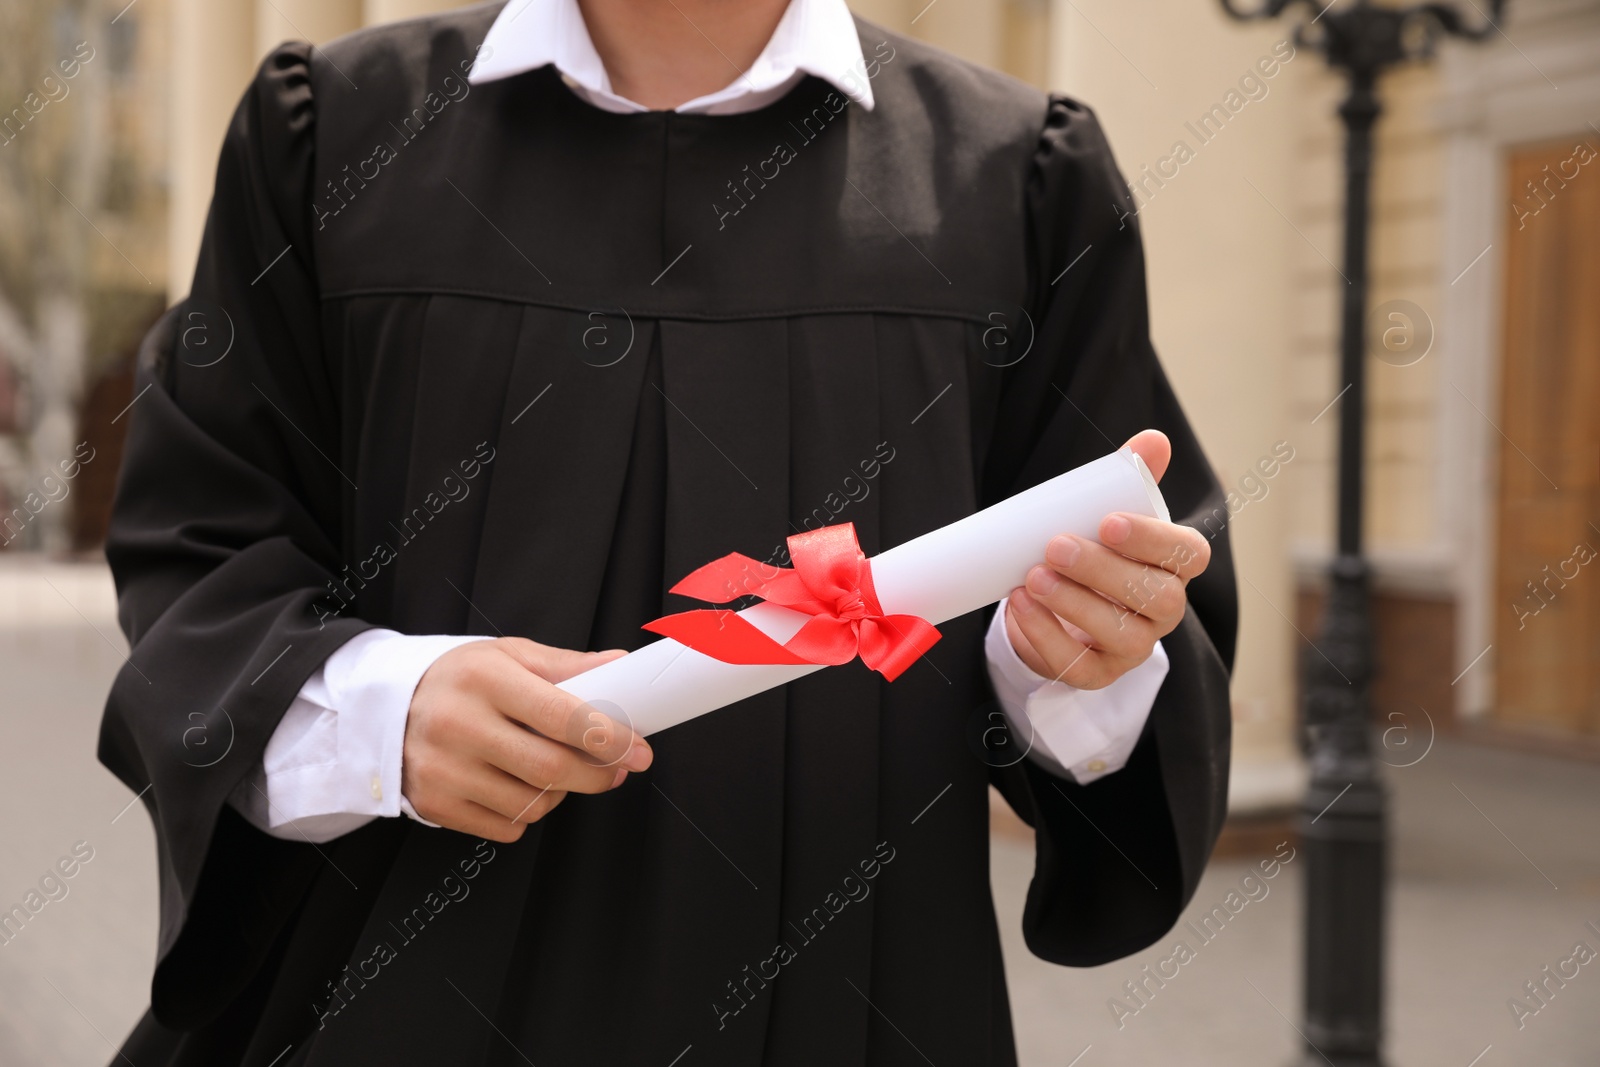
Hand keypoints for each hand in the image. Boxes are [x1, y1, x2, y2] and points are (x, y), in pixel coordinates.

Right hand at [402, 638, 651, 841]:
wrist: (383, 710)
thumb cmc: (460, 681)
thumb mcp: (509, 657)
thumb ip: (567, 666)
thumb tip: (620, 666)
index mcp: (484, 680)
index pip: (562, 716)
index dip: (611, 738)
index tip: (640, 751)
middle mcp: (459, 725)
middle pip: (551, 768)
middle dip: (598, 775)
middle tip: (617, 770)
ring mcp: (444, 770)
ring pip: (532, 803)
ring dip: (560, 793)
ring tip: (554, 770)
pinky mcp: (435, 805)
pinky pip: (507, 827)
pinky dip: (527, 813)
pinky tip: (518, 785)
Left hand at [1005, 429, 1210, 689]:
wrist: (1059, 604)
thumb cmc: (1093, 551)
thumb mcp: (1109, 512)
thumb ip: (1130, 477)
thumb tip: (1154, 440)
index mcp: (1174, 566)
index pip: (1187, 555)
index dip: (1153, 539)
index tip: (1108, 521)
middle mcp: (1164, 609)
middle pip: (1154, 597)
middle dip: (1103, 571)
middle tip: (1056, 546)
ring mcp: (1133, 646)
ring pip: (1118, 633)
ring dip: (1073, 604)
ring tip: (1032, 576)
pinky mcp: (1097, 674)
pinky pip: (1078, 665)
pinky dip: (1045, 635)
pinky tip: (1020, 605)